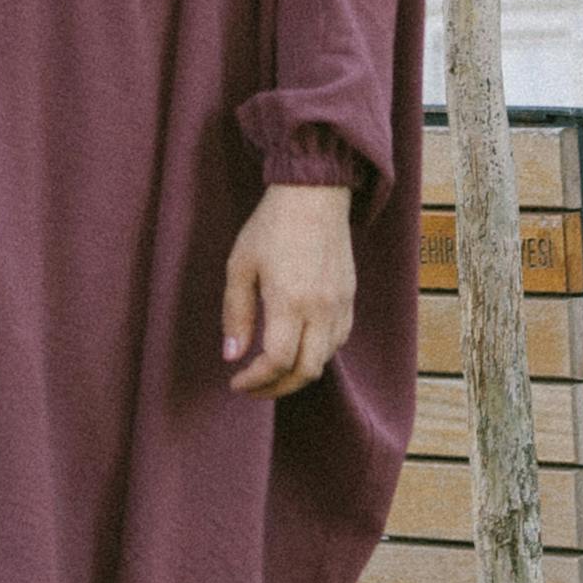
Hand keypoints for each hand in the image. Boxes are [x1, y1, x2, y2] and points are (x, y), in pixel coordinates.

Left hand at [222, 182, 358, 399]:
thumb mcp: (241, 265)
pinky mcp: (350, 299)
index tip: (236, 383)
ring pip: (325, 359)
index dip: (256, 380)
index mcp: (290, 301)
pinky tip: (298, 345)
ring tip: (272, 369)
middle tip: (254, 387)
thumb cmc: (271, 226)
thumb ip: (235, 313)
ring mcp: (340, 305)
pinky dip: (317, 353)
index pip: (277, 361)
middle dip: (277, 388)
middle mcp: (320, 309)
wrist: (314, 194)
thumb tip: (232, 355)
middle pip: (306, 372)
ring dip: (298, 372)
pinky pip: (338, 340)